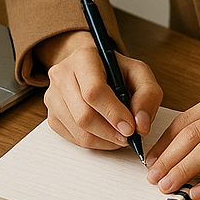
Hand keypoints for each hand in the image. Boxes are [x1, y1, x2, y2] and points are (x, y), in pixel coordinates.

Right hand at [36, 30, 163, 150]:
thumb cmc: (116, 70)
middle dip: (110, 132)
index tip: (130, 127)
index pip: (93, 91)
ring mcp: (53, 96)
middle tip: (128, 136)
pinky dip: (95, 143)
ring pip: (78, 130)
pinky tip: (106, 134)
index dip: (113, 113)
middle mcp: (62, 74)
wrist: (93, 69)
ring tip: (120, 136)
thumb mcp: (139, 73)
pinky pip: (73, 139)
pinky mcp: (52, 116)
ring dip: (104, 140)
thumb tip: (141, 124)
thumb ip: (147, 95)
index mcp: (83, 57)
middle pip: (84, 115)